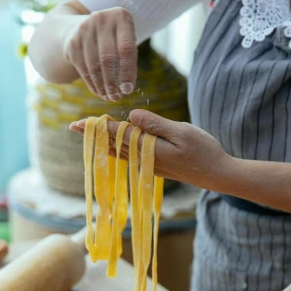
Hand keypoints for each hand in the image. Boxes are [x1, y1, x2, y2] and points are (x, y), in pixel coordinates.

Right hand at [63, 7, 136, 100]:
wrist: (82, 27)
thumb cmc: (112, 39)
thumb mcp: (124, 41)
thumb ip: (129, 60)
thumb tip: (126, 87)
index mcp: (121, 17)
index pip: (126, 49)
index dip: (127, 72)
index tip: (128, 90)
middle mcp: (101, 19)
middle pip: (108, 59)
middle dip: (113, 83)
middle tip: (117, 98)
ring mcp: (84, 29)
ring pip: (94, 66)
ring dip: (102, 87)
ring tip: (109, 98)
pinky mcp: (73, 42)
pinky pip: (84, 69)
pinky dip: (92, 84)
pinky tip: (99, 92)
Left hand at [71, 110, 232, 189]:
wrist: (217, 174)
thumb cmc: (203, 151)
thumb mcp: (181, 132)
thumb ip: (156, 124)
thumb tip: (132, 116)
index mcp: (149, 149)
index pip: (119, 135)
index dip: (99, 126)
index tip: (80, 122)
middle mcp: (145, 159)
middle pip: (114, 144)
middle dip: (95, 135)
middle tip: (73, 127)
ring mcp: (149, 164)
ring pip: (120, 151)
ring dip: (103, 141)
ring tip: (88, 134)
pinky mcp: (155, 165)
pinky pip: (129, 156)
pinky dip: (117, 148)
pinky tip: (111, 145)